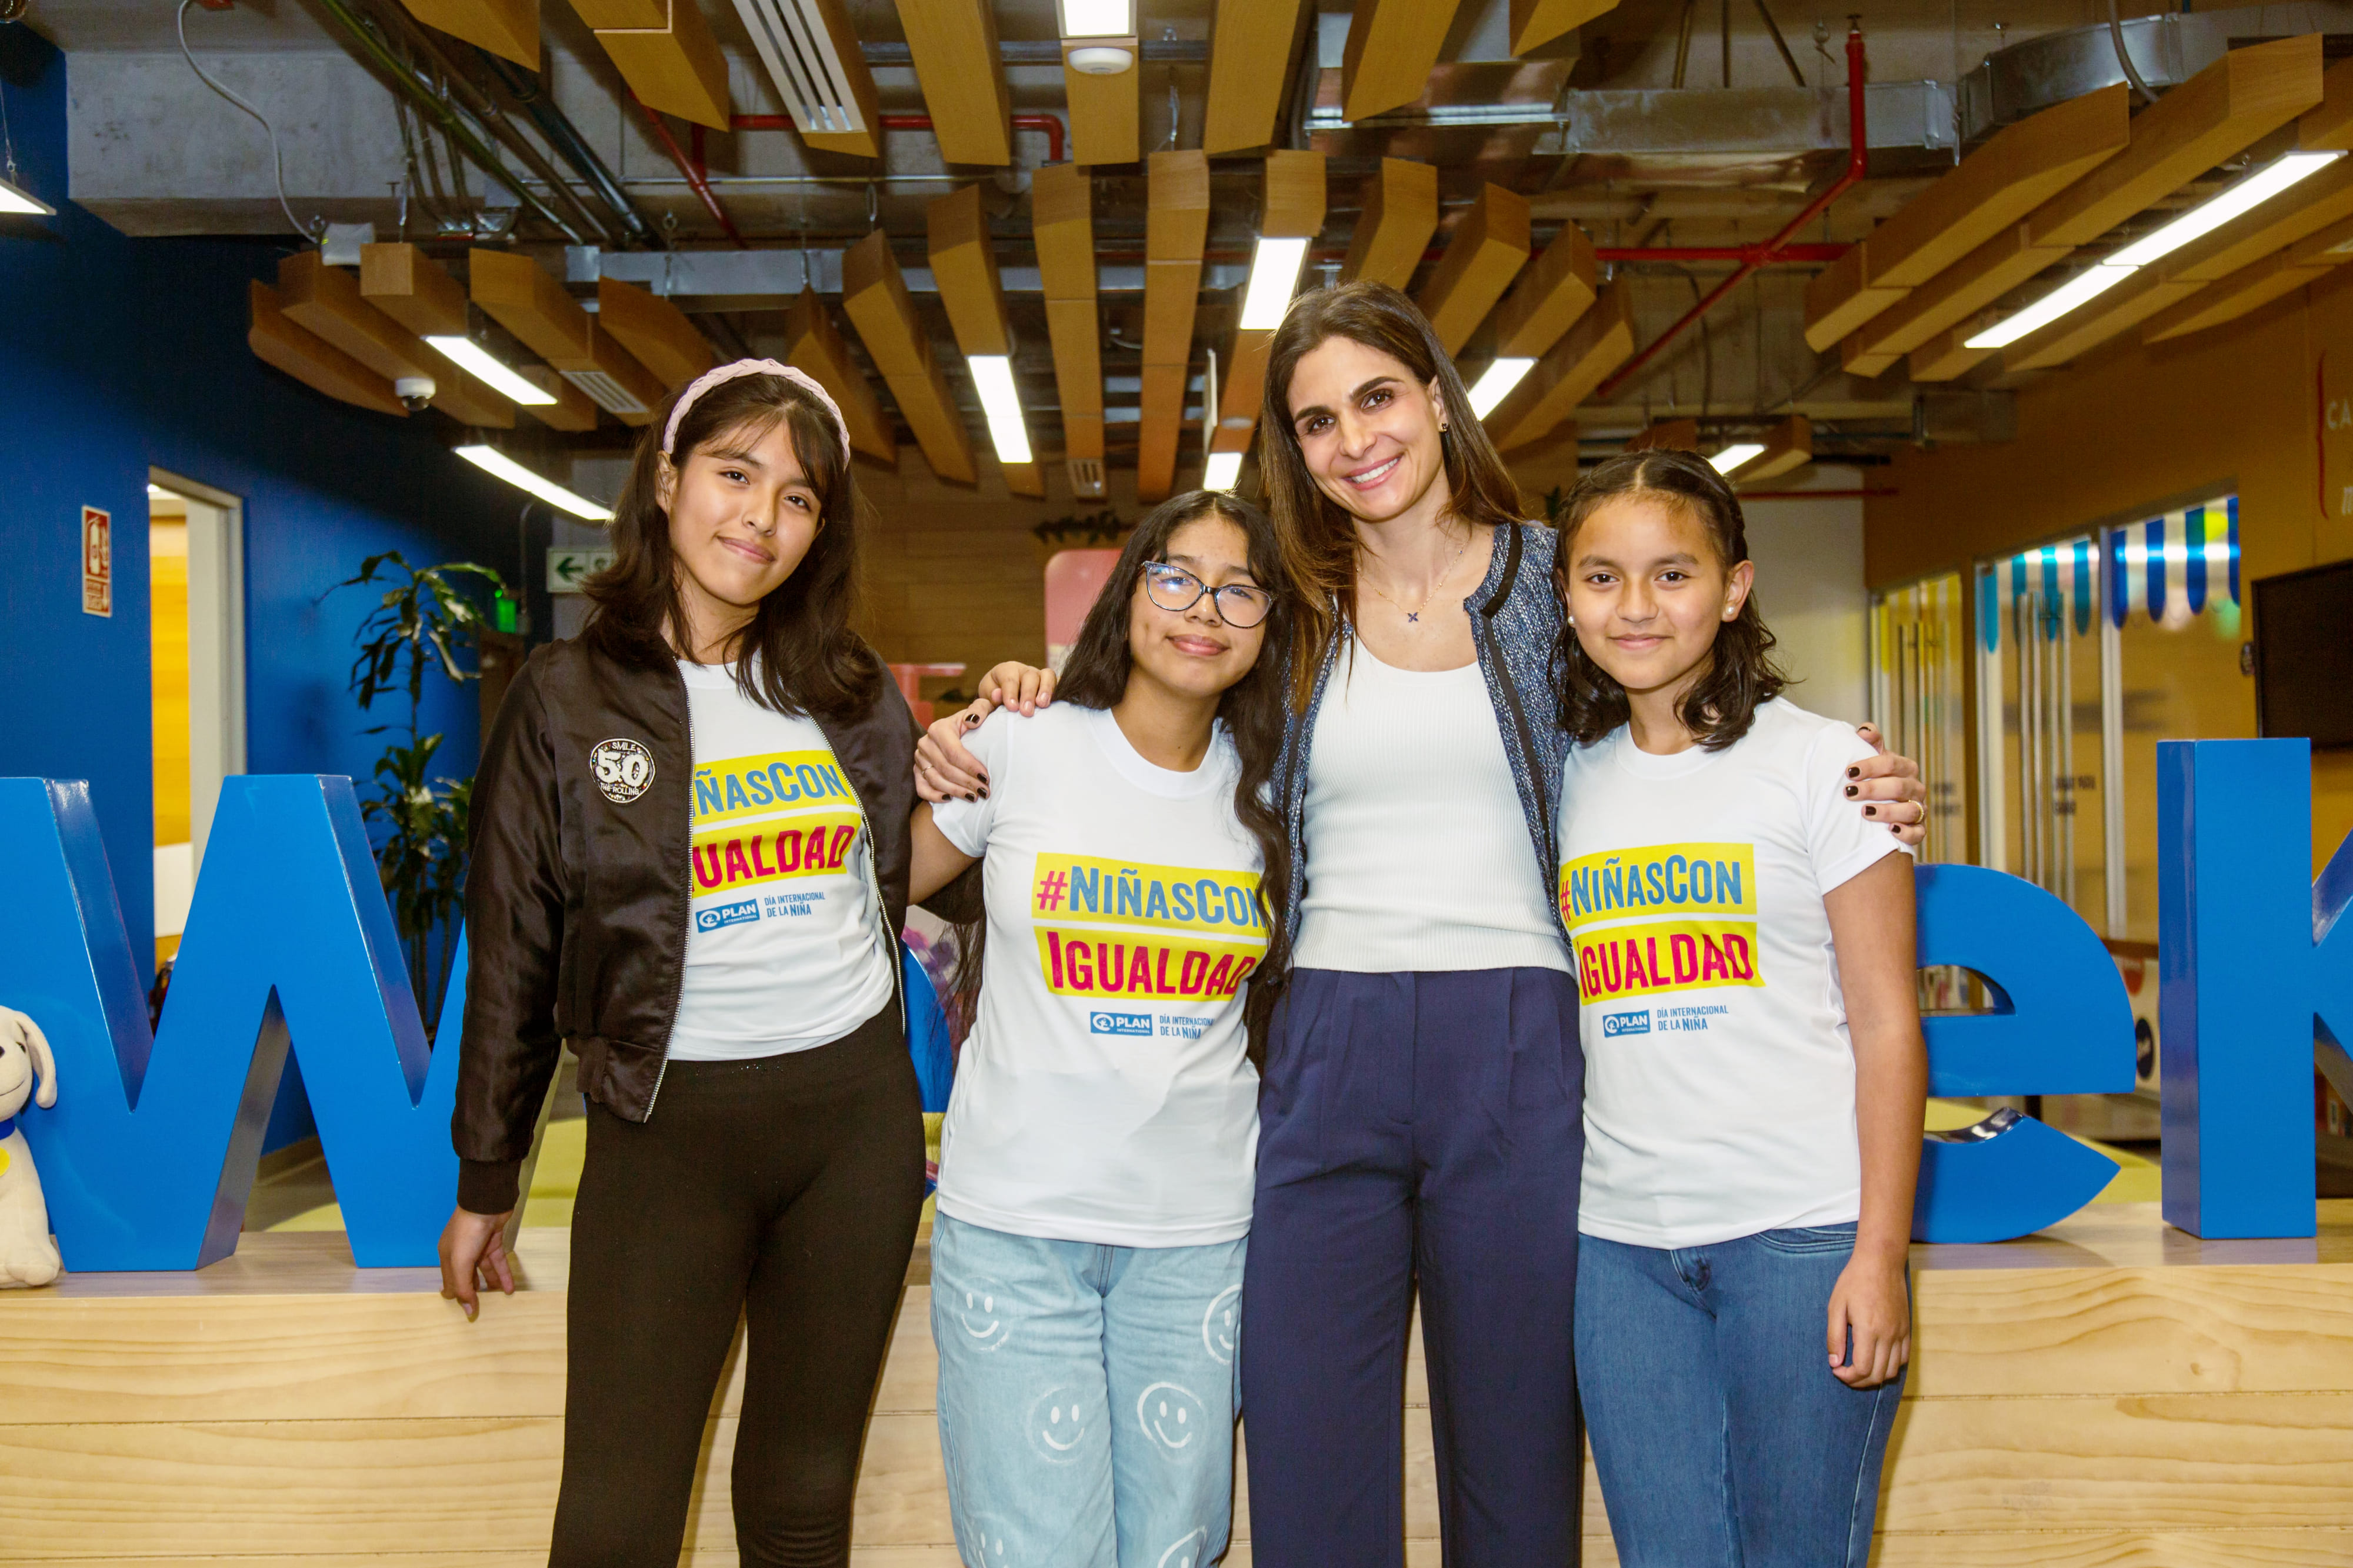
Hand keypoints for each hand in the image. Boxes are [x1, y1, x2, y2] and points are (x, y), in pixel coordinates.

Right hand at [439, 1206, 514, 1320]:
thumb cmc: (468, 1231)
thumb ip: (463, 1286)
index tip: (467, 1311)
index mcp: (447, 1256)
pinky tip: (509, 1289)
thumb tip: (467, 1310)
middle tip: (483, 1308)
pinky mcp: (493, 1241)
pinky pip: (498, 1262)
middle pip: (467, 1277)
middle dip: (474, 1291)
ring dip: (492, 1284)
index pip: (451, 1282)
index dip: (458, 1296)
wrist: (487, 1203)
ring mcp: (478, 1246)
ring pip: (485, 1270)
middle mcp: (461, 1252)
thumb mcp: (460, 1261)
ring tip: (500, 1300)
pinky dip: (503, 1275)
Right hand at [915, 699, 996, 803]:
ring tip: (973, 797)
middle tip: (984, 791)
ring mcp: (919, 758)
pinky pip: (921, 787)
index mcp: (939, 728)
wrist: (961, 730)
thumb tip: (972, 722)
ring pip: (935, 780)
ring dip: (955, 791)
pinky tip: (950, 799)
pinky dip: (934, 796)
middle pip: (946, 768)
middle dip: (967, 782)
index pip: (954, 752)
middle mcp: (925, 743)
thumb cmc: (974, 722)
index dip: (970, 767)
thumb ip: (980, 710)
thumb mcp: (981, 710)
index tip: (986, 778)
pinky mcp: (917, 770)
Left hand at [978, 661, 1054, 715]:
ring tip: (1042, 705)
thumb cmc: (995, 701)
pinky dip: (1053, 690)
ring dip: (1044, 690)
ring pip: (1045, 675)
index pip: (1009, 679)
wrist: (1004, 702)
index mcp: (1005, 671)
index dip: (1010, 692)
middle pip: (1029, 676)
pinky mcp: (1049, 684)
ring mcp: (1038, 675)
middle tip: (1026, 712)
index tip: (1012, 707)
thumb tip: (996, 696)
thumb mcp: (986, 702)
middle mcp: (1023, 670)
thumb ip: (986, 702)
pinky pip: (1054, 681)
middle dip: (1027, 694)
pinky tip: (1051, 704)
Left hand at [1826, 1251, 1910, 1387]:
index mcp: (1868, 1330)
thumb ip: (1834, 1336)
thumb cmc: (1854, 1281)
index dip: (1848, 1377)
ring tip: (1860, 1368)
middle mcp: (1888, 1335)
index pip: (1862, 1369)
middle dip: (1859, 1381)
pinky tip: (1876, 1358)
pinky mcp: (1907, 1329)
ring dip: (1875, 1376)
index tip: (1837, 1370)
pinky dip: (1891, 1365)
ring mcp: (1900, 1333)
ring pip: (1893, 1370)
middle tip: (1845, 1373)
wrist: (1881, 1262)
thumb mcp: (1836, 1306)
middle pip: (1878, 1375)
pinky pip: (1904, 1358)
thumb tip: (1835, 1362)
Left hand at [1849, 724, 1927, 848]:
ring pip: (1910, 810)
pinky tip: (1890, 831)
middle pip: (1899, 786)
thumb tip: (1863, 731)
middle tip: (1849, 792)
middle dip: (1873, 789)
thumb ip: (1870, 742)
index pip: (1891, 763)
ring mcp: (1919, 810)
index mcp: (1905, 768)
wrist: (1879, 807)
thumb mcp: (1872, 759)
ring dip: (1887, 811)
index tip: (1848, 771)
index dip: (1870, 766)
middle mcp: (1915, 788)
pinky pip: (1918, 834)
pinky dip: (1906, 833)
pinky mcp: (1918, 830)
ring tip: (1864, 813)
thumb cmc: (1874, 779)